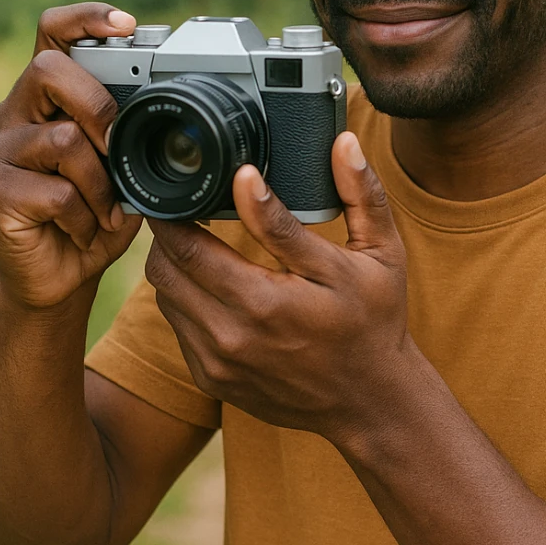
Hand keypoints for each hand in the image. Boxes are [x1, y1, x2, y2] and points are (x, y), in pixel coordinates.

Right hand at [0, 3, 144, 309]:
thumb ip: (133, 133)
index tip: (127, 24)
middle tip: (118, 147)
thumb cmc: (95, 214)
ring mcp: (1, 149)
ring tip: (106, 210)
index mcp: (48, 96)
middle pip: (49, 69)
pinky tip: (84, 230)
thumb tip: (167, 107)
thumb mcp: (125, 167)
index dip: (85, 18)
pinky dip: (85, 216)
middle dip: (98, 105)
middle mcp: (17, 112)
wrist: (61, 275)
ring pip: (62, 138)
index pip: (53, 32)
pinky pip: (56, 191)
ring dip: (101, 182)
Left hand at [144, 132, 411, 441]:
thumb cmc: (375, 320)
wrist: (371, 402)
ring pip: (165, 293)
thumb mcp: (380, 254)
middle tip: (182, 202)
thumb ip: (359, 195)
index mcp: (272, 300)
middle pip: (167, 265)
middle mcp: (238, 333)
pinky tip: (211, 280)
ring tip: (195, 236)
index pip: (196, 242)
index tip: (187, 181)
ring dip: (174, 261)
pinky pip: (177, 323)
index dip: (184, 204)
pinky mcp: (212, 377)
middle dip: (169, 228)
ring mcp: (221, 360)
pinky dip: (185, 295)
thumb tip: (344, 142)